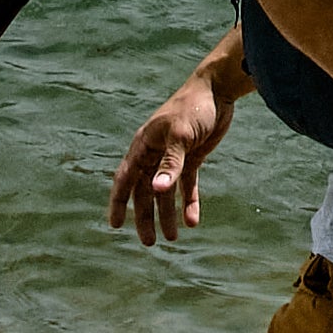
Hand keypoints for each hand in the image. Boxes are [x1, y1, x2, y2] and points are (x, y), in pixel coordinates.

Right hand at [113, 74, 227, 246]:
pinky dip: (189, 202)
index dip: (118, 202)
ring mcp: (173, 156)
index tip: (114, 225)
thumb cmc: (193, 108)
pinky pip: (187, 186)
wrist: (218, 90)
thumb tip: (156, 190)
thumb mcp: (181, 135)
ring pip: (165, 192)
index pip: (125, 178)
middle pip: (144, 191)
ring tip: (172, 238)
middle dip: (145, 217)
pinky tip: (192, 221)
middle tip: (150, 242)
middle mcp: (154, 153)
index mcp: (143, 145)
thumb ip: (170, 163)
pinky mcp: (192, 158)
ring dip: (167, 214)